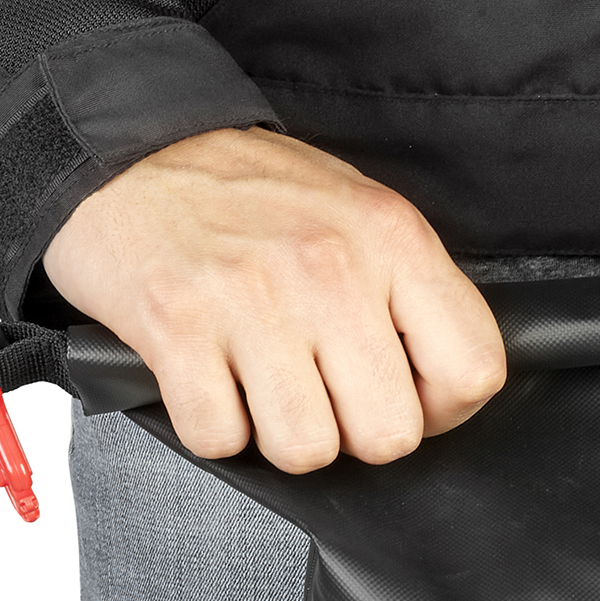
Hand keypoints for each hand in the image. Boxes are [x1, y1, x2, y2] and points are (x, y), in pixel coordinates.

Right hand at [42, 126, 506, 468]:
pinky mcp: (177, 328)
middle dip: (353, 432)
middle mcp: (330, 267)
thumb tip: (440, 384)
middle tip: (319, 390)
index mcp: (390, 238)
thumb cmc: (246, 193)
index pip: (473, 369)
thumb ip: (407, 290)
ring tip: (259, 381)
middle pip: (390, 434)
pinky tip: (208, 374)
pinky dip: (211, 424)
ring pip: (306, 450)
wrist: (126, 150)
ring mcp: (252, 300)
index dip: (442, 408)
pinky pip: (220, 439)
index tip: (406, 396)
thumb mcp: (356, 211)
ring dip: (278, 433)